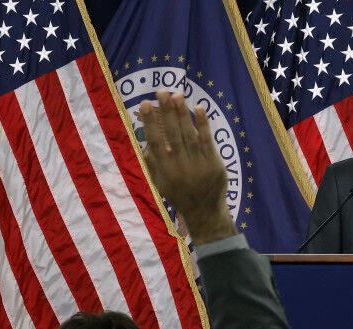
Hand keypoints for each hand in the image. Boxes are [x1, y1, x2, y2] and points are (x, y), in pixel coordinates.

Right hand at [139, 91, 235, 244]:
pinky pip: (207, 140)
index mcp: (164, 170)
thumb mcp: (159, 183)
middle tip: (162, 91)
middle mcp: (179, 166)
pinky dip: (203, 124)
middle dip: (166, 112)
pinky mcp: (213, 163)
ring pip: (188, 135)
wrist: (205, 212)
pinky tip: (199, 108)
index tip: (146, 103)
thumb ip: (151, 163)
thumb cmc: (179, 194)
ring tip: (177, 95)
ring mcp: (197, 164)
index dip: (150, 122)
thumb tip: (139, 143)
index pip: (155, 142)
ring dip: (183, 114)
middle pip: (172, 135)